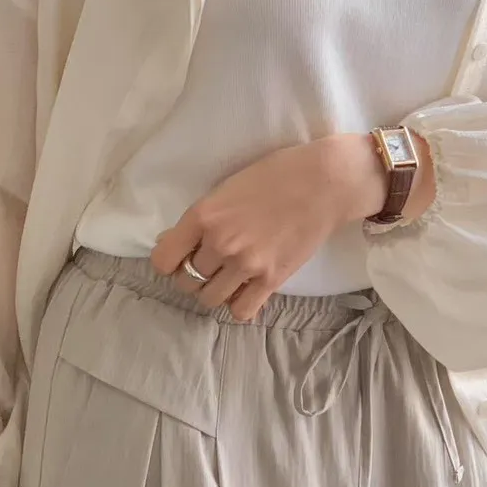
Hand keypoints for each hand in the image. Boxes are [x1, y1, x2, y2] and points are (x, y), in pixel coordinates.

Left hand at [151, 133, 387, 320]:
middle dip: (193, 275)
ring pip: (210, 298)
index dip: (168, 261)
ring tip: (228, 277)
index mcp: (203, 216)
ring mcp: (246, 264)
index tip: (180, 257)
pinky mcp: (271, 280)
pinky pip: (241, 311)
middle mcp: (220, 243)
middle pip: (186, 281)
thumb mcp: (226, 188)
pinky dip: (239, 305)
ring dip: (215, 291)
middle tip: (210, 264)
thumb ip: (201, 218)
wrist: (324, 182)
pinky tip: (245, 290)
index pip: (162, 259)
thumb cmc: (275, 175)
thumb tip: (171, 242)